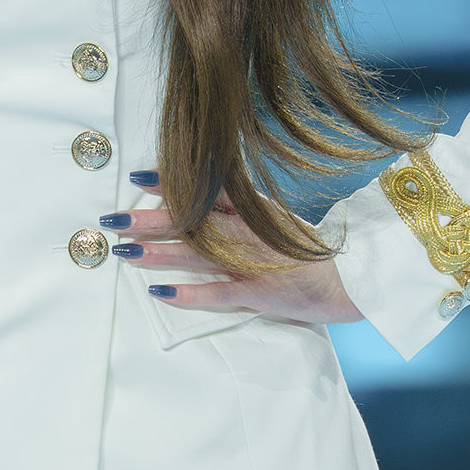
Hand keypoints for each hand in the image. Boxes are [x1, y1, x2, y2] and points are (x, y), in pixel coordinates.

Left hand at [104, 176, 361, 325]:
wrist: (356, 278)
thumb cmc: (311, 250)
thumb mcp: (276, 219)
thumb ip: (241, 208)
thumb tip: (200, 194)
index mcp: (254, 209)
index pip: (207, 190)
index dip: (172, 182)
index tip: (138, 176)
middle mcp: (250, 231)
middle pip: (194, 222)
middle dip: (151, 220)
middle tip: (113, 219)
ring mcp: (254, 261)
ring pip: (199, 254)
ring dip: (160, 253)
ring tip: (125, 250)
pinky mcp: (260, 293)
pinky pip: (219, 293)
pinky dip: (189, 294)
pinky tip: (159, 292)